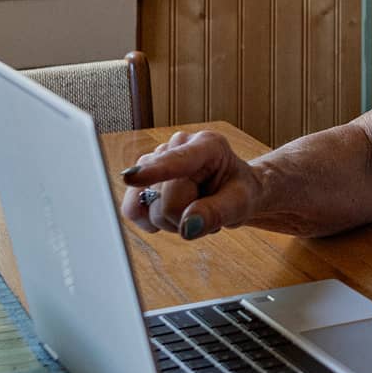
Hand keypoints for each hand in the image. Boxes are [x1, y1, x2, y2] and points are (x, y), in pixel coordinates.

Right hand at [119, 129, 260, 239]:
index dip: (155, 171)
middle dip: (185, 215)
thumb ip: (217, 212)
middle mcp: (176, 146)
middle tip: (207, 208)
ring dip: (171, 220)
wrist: (233, 190)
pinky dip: (153, 221)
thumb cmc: (240, 191)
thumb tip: (187, 227)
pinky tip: (174, 213)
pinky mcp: (141, 178)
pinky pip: (133, 210)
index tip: (131, 177)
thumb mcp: (241, 203)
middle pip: (165, 200)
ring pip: (146, 206)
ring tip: (193, 209)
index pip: (178, 161)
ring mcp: (154, 160)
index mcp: (207, 145)